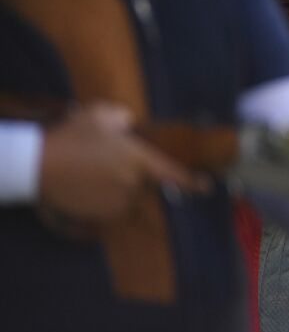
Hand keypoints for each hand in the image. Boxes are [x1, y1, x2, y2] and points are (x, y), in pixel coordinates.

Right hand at [37, 103, 200, 232]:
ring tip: (91, 173)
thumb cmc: (72, 136)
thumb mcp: (100, 115)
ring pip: (126, 198)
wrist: (38, 164)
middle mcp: (133, 186)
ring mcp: (116, 204)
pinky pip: (108, 209)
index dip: (193, 183)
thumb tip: (130, 124)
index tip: (207, 188)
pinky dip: (101, 200)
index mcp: (139, 162)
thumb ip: (123, 118)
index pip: (174, 175)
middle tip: (106, 163)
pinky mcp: (97, 216)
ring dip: (116, 189)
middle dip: (132, 176)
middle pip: (144, 186)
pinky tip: (85, 186)